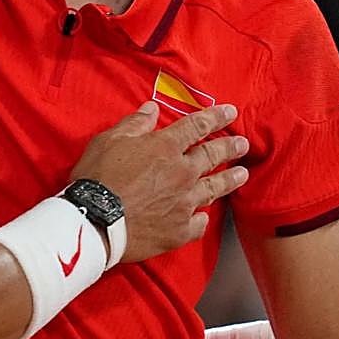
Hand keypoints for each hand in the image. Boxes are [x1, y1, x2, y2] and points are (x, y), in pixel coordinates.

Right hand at [71, 101, 247, 261]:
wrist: (95, 220)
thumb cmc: (98, 176)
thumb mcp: (110, 140)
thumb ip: (134, 124)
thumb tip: (151, 109)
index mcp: (165, 147)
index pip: (197, 127)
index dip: (215, 117)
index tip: (231, 111)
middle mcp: (182, 173)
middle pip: (212, 156)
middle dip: (230, 148)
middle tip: (244, 144)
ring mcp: (184, 203)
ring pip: (214, 189)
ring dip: (229, 180)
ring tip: (242, 174)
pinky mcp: (179, 230)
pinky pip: (199, 223)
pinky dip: (202, 218)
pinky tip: (204, 216)